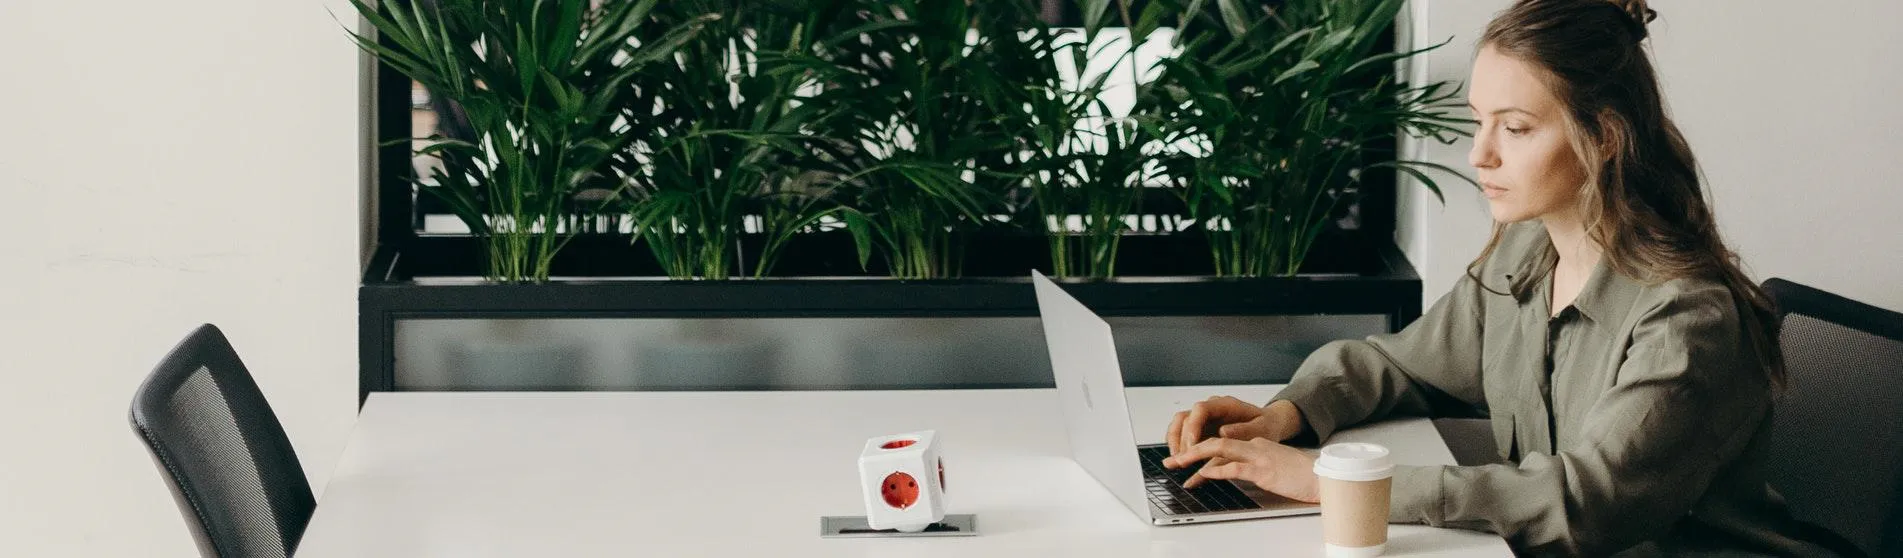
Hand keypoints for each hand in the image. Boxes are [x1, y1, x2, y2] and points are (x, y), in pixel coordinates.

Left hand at [1162, 437, 1319, 502]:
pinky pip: (1235, 467)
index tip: (1186, 456)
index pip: (1223, 442)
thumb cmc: (1301, 474)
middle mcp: (1254, 446)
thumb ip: (1255, 464)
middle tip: (1173, 459)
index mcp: (1256, 444)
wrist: (1322, 476)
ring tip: (1180, 463)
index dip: (1201, 448)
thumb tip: (1237, 471)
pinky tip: (1205, 474)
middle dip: (1191, 449)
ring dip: (1196, 457)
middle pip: (1216, 442)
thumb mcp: (1274, 465)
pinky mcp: (1263, 470)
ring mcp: (1258, 457)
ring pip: (1220, 450)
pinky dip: (1217, 469)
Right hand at [1165, 396, 1301, 456]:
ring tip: (1176, 461)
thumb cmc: (1264, 426)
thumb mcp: (1261, 428)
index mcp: (1225, 405)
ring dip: (1175, 443)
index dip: (1193, 426)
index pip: (1201, 409)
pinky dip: (1177, 446)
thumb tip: (1224, 432)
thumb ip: (1243, 430)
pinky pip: (1181, 434)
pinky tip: (1178, 459)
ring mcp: (1203, 419)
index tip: (1193, 444)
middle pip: (1185, 418)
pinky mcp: (1201, 430)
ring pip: (1179, 424)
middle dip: (1181, 440)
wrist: (1268, 425)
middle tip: (1182, 459)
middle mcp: (1210, 409)